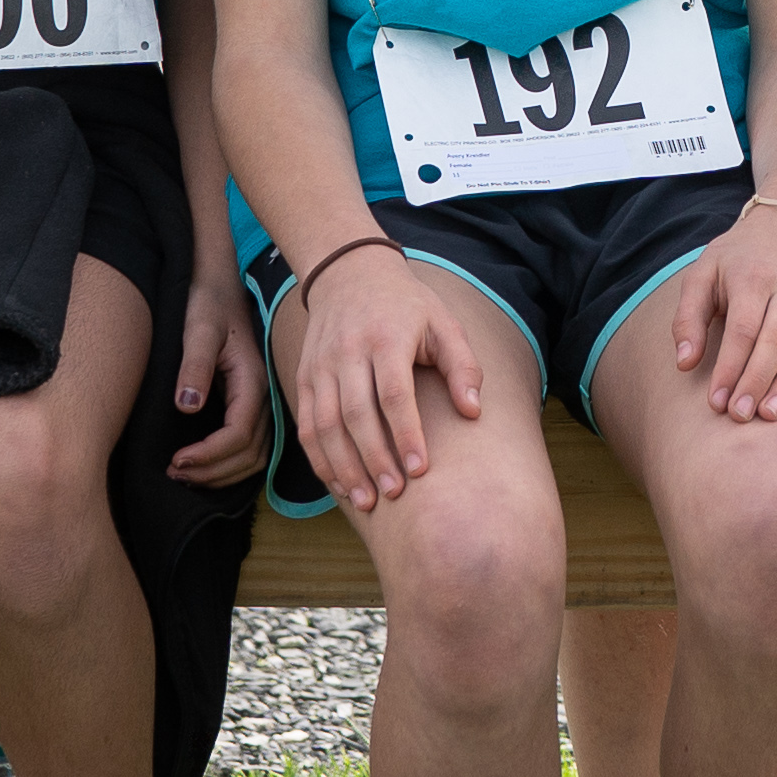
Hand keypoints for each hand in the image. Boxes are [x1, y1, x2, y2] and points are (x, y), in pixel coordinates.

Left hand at [166, 258, 271, 486]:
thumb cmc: (207, 302)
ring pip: (254, 456)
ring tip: (184, 474)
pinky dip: (228, 464)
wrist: (218, 282)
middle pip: (250, 454)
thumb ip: (194, 366)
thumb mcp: (198, 329)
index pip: (240, 435)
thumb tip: (188, 406)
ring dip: (221, 473)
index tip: (176, 460)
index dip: (210, 455)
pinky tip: (202, 465)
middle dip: (213, 471)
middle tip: (174, 473)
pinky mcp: (250, 402)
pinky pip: (250, 446)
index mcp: (253, 380)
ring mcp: (260, 401)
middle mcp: (263, 396)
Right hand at [284, 243, 494, 518]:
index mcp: (386, 338)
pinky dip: (320, 458)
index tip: (420, 469)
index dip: (406, 434)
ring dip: (344, 466)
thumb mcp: (443, 322)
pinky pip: (307, 424)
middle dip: (374, 459)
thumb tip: (472, 411)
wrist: (349, 274)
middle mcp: (348, 352)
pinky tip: (339, 484)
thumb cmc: (407, 307)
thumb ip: (462, 365)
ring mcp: (320, 366)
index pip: (393, 394)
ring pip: (325, 424)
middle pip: (356, 414)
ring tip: (366, 501)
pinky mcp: (304, 377)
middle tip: (394, 494)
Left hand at [673, 201, 776, 424]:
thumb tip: (684, 363)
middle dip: (757, 382)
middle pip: (776, 342)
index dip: (729, 368)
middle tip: (739, 416)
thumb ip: (688, 318)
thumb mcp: (703, 273)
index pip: (743, 330)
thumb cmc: (739, 257)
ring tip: (768, 416)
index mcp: (753, 278)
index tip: (716, 401)